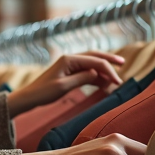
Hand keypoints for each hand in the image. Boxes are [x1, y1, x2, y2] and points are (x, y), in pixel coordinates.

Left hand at [6, 51, 125, 116]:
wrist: (30, 97)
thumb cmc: (44, 92)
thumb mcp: (64, 86)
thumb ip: (82, 78)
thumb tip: (97, 72)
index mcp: (69, 59)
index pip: (95, 61)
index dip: (108, 70)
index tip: (118, 82)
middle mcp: (70, 59)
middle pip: (95, 56)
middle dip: (109, 60)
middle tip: (123, 64)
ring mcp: (70, 66)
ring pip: (91, 64)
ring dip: (103, 71)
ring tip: (114, 80)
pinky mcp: (69, 73)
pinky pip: (86, 72)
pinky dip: (95, 77)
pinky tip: (104, 83)